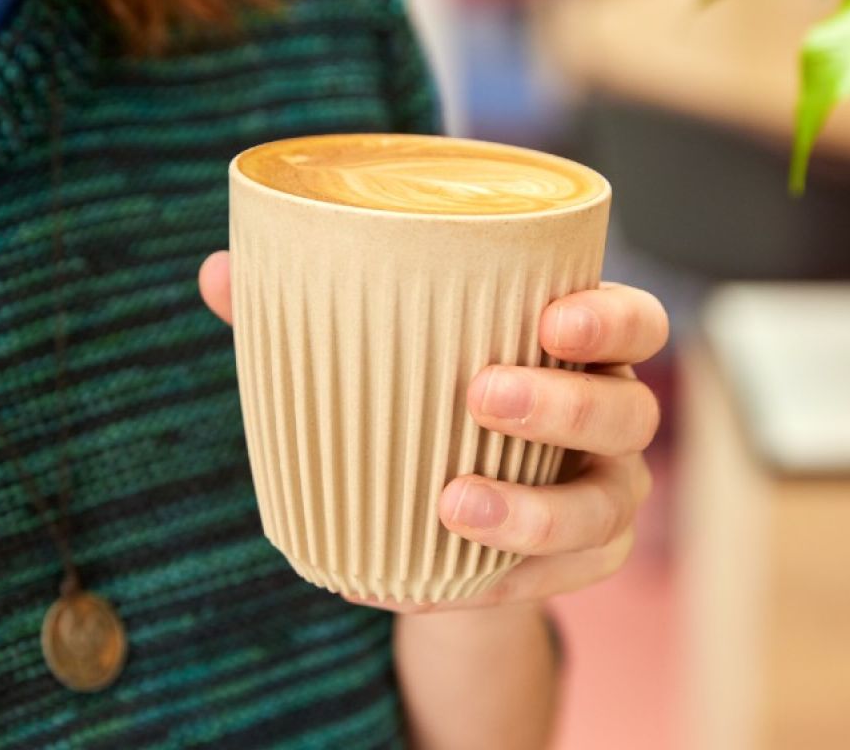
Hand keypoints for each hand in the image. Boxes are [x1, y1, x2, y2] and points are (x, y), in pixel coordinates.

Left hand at [198, 251, 667, 612]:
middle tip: (480, 394)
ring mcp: (605, 494)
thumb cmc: (418, 411)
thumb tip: (216, 270)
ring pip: (606, 504)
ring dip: (537, 508)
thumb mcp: (372, 365)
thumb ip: (306, 318)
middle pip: (628, 410)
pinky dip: (511, 578)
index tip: (550, 318)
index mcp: (574, 352)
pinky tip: (444, 579)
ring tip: (453, 502)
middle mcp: (608, 421)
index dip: (611, 319)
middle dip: (565, 405)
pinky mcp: (586, 562)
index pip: (633, 322)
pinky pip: (570, 578)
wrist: (441, 519)